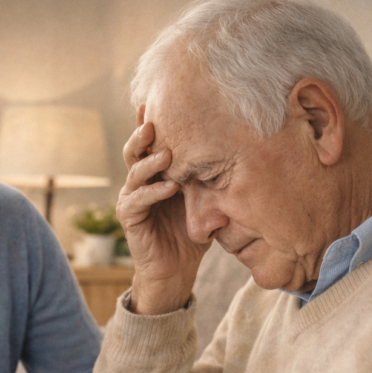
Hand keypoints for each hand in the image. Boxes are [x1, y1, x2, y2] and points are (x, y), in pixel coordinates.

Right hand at [118, 108, 210, 314]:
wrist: (176, 270)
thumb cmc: (192, 233)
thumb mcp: (204, 200)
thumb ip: (210, 178)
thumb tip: (241, 151)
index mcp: (156, 173)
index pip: (153, 143)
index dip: (152, 123)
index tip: (160, 102)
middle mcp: (140, 181)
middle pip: (135, 151)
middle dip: (142, 134)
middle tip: (153, 121)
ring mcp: (132, 198)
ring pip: (134, 172)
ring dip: (150, 162)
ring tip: (166, 154)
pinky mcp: (129, 218)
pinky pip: (137, 201)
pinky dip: (153, 193)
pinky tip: (169, 188)